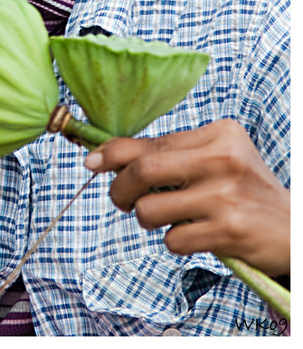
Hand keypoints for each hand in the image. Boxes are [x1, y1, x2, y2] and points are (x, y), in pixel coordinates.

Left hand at [84, 119, 289, 276]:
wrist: (294, 230)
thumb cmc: (243, 191)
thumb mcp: (217, 159)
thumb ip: (172, 155)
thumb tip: (108, 155)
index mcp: (219, 133)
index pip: (152, 141)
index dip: (113, 153)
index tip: (91, 162)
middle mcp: (223, 159)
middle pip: (144, 170)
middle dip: (119, 189)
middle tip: (120, 200)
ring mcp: (226, 195)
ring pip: (151, 209)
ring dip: (147, 219)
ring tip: (166, 219)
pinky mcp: (229, 230)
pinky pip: (173, 240)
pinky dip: (174, 242)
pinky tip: (194, 236)